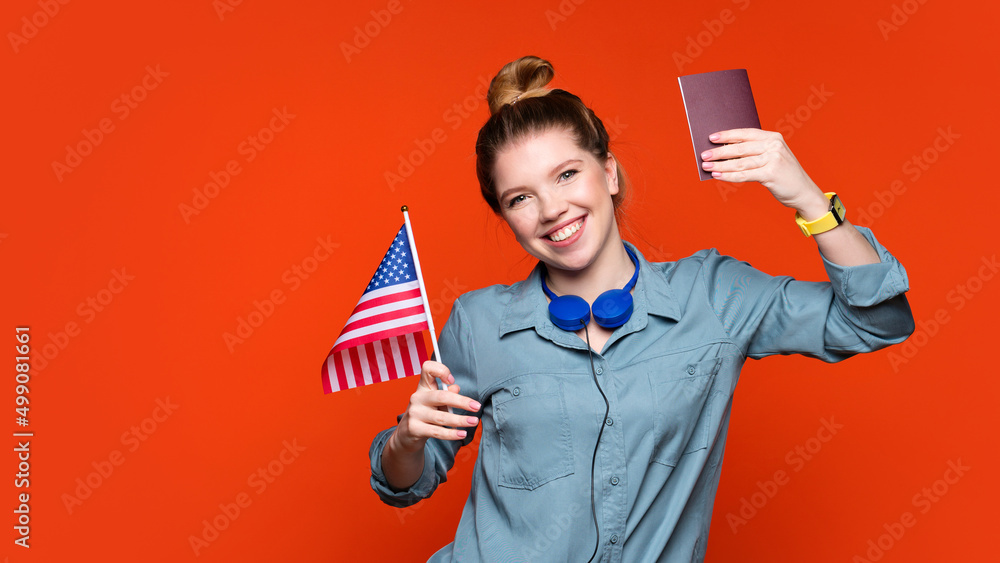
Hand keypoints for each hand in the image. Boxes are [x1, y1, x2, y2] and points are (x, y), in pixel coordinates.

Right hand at [389, 360, 480, 453]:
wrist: (406, 435)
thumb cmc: (425, 414)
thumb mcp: (435, 403)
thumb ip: (446, 395)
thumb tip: (456, 388)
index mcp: (423, 387)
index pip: (427, 369)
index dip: (441, 370)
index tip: (452, 379)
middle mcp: (417, 397)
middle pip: (442, 396)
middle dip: (462, 402)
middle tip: (476, 406)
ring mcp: (414, 413)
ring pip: (442, 417)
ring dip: (460, 420)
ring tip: (473, 421)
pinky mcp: (414, 429)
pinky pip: (437, 432)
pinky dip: (451, 434)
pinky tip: (462, 434)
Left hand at [700, 128, 830, 219]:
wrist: (803, 191)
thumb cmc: (783, 174)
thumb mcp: (772, 157)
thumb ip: (754, 152)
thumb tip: (724, 152)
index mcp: (773, 137)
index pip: (746, 133)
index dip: (728, 135)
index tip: (711, 137)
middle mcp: (774, 146)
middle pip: (740, 148)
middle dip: (720, 152)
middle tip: (704, 155)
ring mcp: (773, 159)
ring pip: (740, 162)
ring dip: (721, 165)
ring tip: (707, 167)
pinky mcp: (771, 174)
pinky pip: (744, 175)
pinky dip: (729, 176)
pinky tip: (718, 176)